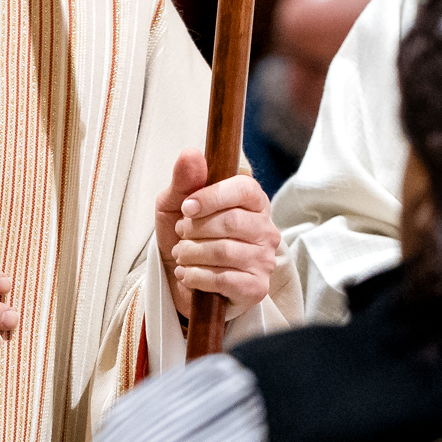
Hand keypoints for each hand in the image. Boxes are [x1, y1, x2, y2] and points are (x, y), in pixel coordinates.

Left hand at [156, 151, 279, 320]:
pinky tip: (187, 274)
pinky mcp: (256, 287)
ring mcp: (264, 260)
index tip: (186, 207)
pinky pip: (224, 279)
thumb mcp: (175, 204)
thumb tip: (191, 154)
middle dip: (195, 229)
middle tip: (181, 234)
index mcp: (253, 202)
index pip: (244, 188)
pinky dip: (196, 276)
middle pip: (232, 222)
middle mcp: (265, 230)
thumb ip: (184, 180)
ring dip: (192, 253)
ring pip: (225, 251)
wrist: (183, 278)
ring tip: (181, 255)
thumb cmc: (185, 236)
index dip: (212, 196)